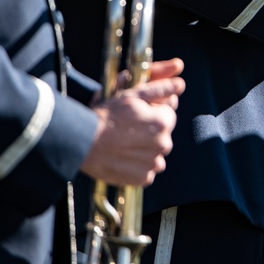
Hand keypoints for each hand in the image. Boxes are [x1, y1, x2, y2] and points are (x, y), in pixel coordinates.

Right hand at [81, 58, 184, 186]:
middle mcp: (163, 144)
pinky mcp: (143, 178)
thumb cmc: (106, 116)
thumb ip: (160, 89)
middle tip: (127, 130)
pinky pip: (146, 171)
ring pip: (155, 154)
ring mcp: (153, 163)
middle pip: (163, 136)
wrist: (83, 143)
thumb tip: (180, 85)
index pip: (168, 116)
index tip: (136, 116)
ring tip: (123, 144)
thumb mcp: (132, 95)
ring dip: (145, 150)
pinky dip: (138, 166)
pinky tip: (123, 158)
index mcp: (164, 122)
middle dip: (150, 132)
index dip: (153, 114)